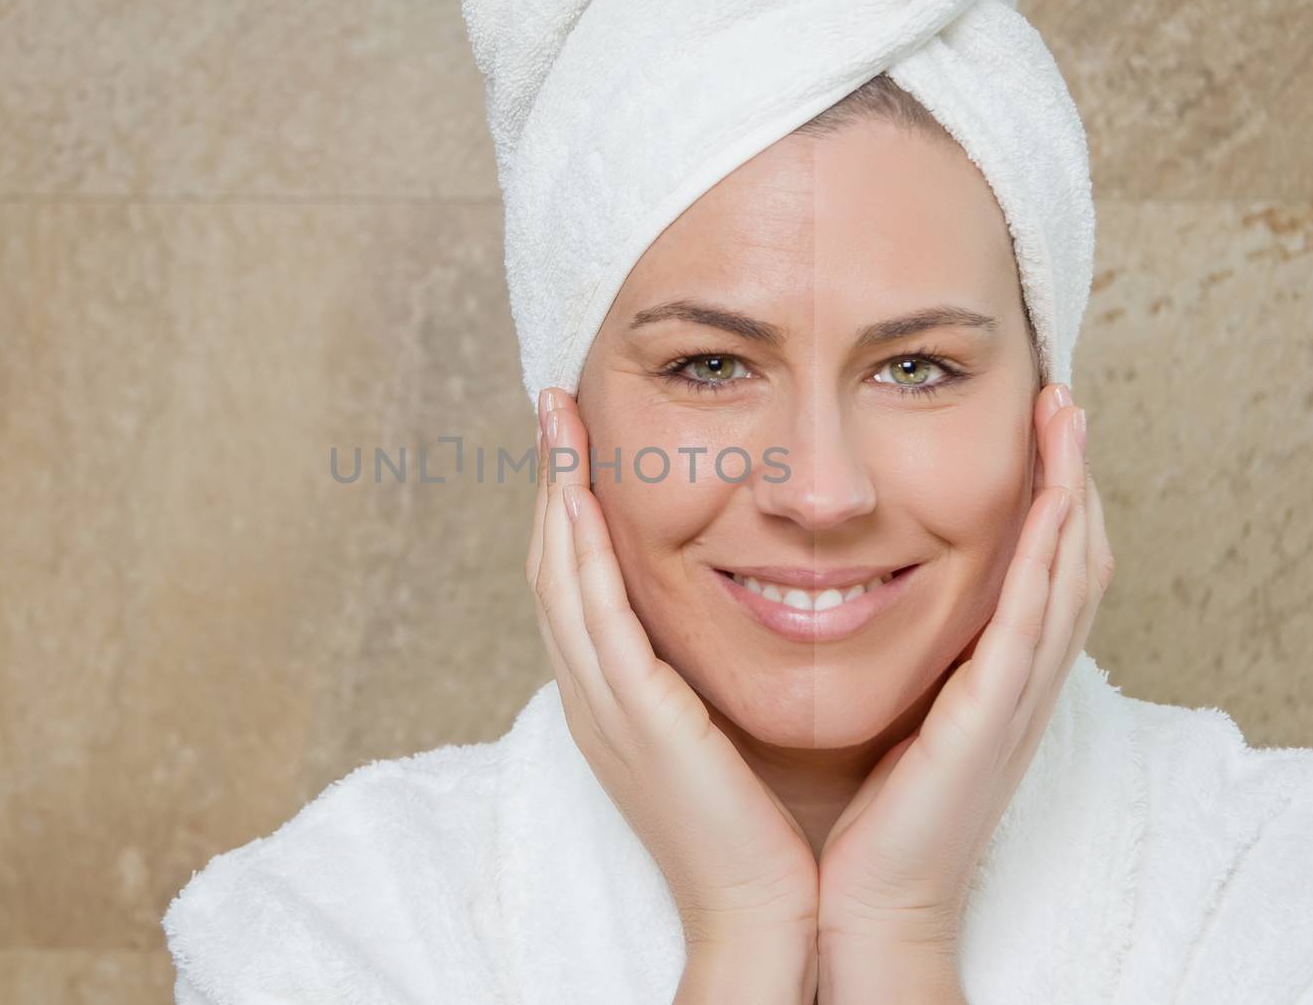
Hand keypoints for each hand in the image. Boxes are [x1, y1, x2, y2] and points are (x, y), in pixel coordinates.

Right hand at [528, 387, 820, 967]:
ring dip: (553, 493)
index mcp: (613, 696)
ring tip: (556, 420)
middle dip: (549, 480)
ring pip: (558, 578)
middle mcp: (593, 694)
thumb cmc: (758, 823)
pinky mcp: (634, 719)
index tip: (578, 438)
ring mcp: (604, 706)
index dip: (568, 505)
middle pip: (550, 565)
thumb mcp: (718, 727)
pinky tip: (579, 498)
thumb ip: (704, 668)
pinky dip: (580, 552)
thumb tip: (736, 600)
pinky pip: (594, 619)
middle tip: (552, 404)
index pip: (576, 581)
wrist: (763, 909)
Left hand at [812, 383, 1113, 999]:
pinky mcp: (994, 715)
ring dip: (1073, 488)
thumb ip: (877, 654)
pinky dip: (1052, 551)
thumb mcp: (878, 714)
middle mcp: (1012, 681)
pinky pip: (1034, 617)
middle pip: (1066, 557)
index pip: (1029, 569)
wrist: (856, 903)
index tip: (1028, 426)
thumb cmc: (855, 816)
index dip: (1040, 496)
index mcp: (982, 679)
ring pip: (1066, 572)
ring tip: (1067, 413)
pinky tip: (1055, 496)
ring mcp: (1011, 697)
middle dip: (1069, 474)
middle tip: (1062, 397)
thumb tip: (833, 591)